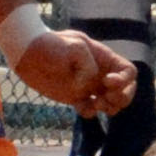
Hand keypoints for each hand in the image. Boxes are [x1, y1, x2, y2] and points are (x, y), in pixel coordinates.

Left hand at [15, 28, 138, 116]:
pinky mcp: (75, 97)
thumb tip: (88, 86)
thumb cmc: (50, 44)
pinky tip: (80, 106)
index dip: (124, 81)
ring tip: (96, 104)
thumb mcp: (73, 45)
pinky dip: (90, 112)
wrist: (27, 53)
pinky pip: (91, 109)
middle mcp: (100, 72)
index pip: (128, 71)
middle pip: (126, 89)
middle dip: (123, 98)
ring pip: (112, 102)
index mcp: (103, 58)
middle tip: (107, 99)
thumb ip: (87, 64)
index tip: (107, 82)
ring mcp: (89, 86)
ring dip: (109, 107)